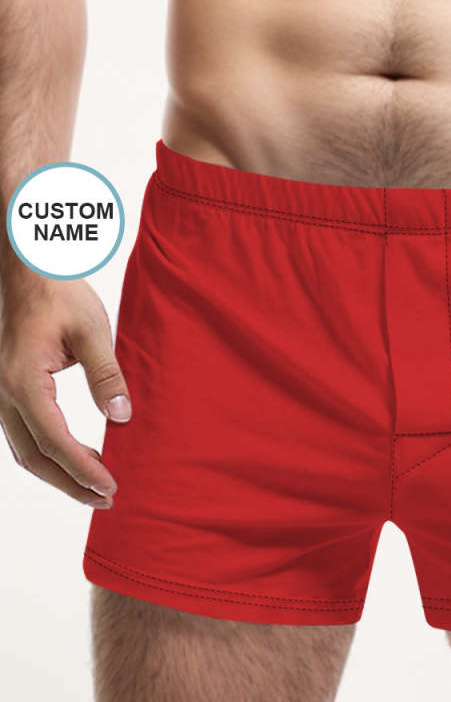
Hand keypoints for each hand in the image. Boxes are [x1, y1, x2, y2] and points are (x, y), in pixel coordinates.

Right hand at [0, 271, 130, 507]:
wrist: (28, 271)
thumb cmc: (59, 294)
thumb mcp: (92, 331)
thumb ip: (106, 375)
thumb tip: (120, 416)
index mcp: (22, 382)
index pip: (55, 442)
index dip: (83, 470)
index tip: (111, 487)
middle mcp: (3, 394)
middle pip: (35, 457)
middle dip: (71, 483)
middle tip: (107, 498)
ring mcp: (0, 394)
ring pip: (26, 450)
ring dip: (60, 472)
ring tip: (96, 486)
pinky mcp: (8, 390)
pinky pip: (24, 434)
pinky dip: (49, 454)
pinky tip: (77, 457)